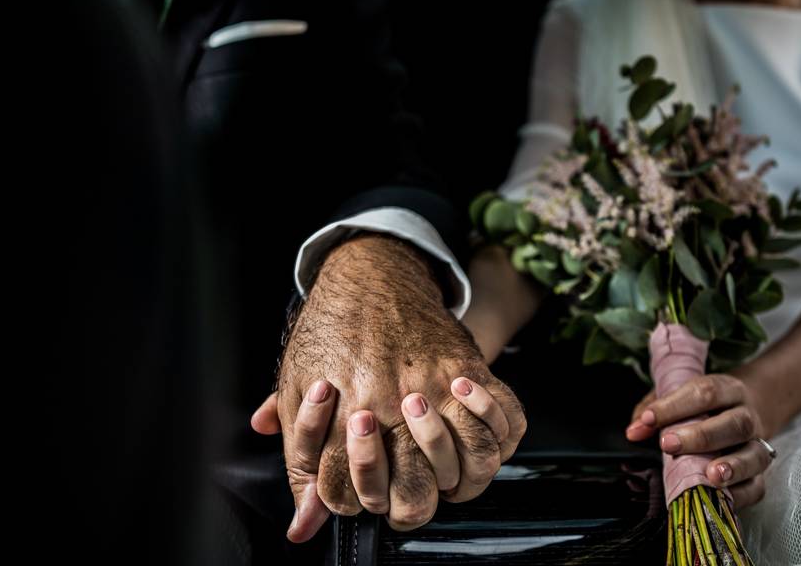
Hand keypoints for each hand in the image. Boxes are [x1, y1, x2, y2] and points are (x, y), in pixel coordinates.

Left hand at [267, 234, 525, 538]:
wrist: (372, 272)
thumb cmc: (330, 329)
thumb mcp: (297, 389)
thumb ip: (302, 459)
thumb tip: (303, 527)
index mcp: (348, 413)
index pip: (356, 495)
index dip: (355, 502)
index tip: (359, 493)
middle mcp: (396, 404)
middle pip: (416, 491)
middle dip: (406, 501)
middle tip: (402, 487)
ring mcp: (438, 385)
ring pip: (468, 464)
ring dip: (456, 477)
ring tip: (440, 470)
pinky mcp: (467, 366)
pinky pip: (504, 420)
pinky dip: (495, 434)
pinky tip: (473, 433)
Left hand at [624, 374, 772, 508]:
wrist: (747, 410)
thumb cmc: (704, 407)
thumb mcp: (680, 397)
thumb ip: (654, 409)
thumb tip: (633, 431)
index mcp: (728, 390)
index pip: (705, 392)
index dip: (675, 405)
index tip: (648, 418)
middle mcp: (747, 416)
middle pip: (733, 424)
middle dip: (701, 436)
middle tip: (668, 445)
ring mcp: (758, 445)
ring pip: (754, 455)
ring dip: (733, 466)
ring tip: (711, 475)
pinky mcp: (760, 474)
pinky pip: (757, 486)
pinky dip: (740, 494)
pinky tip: (721, 497)